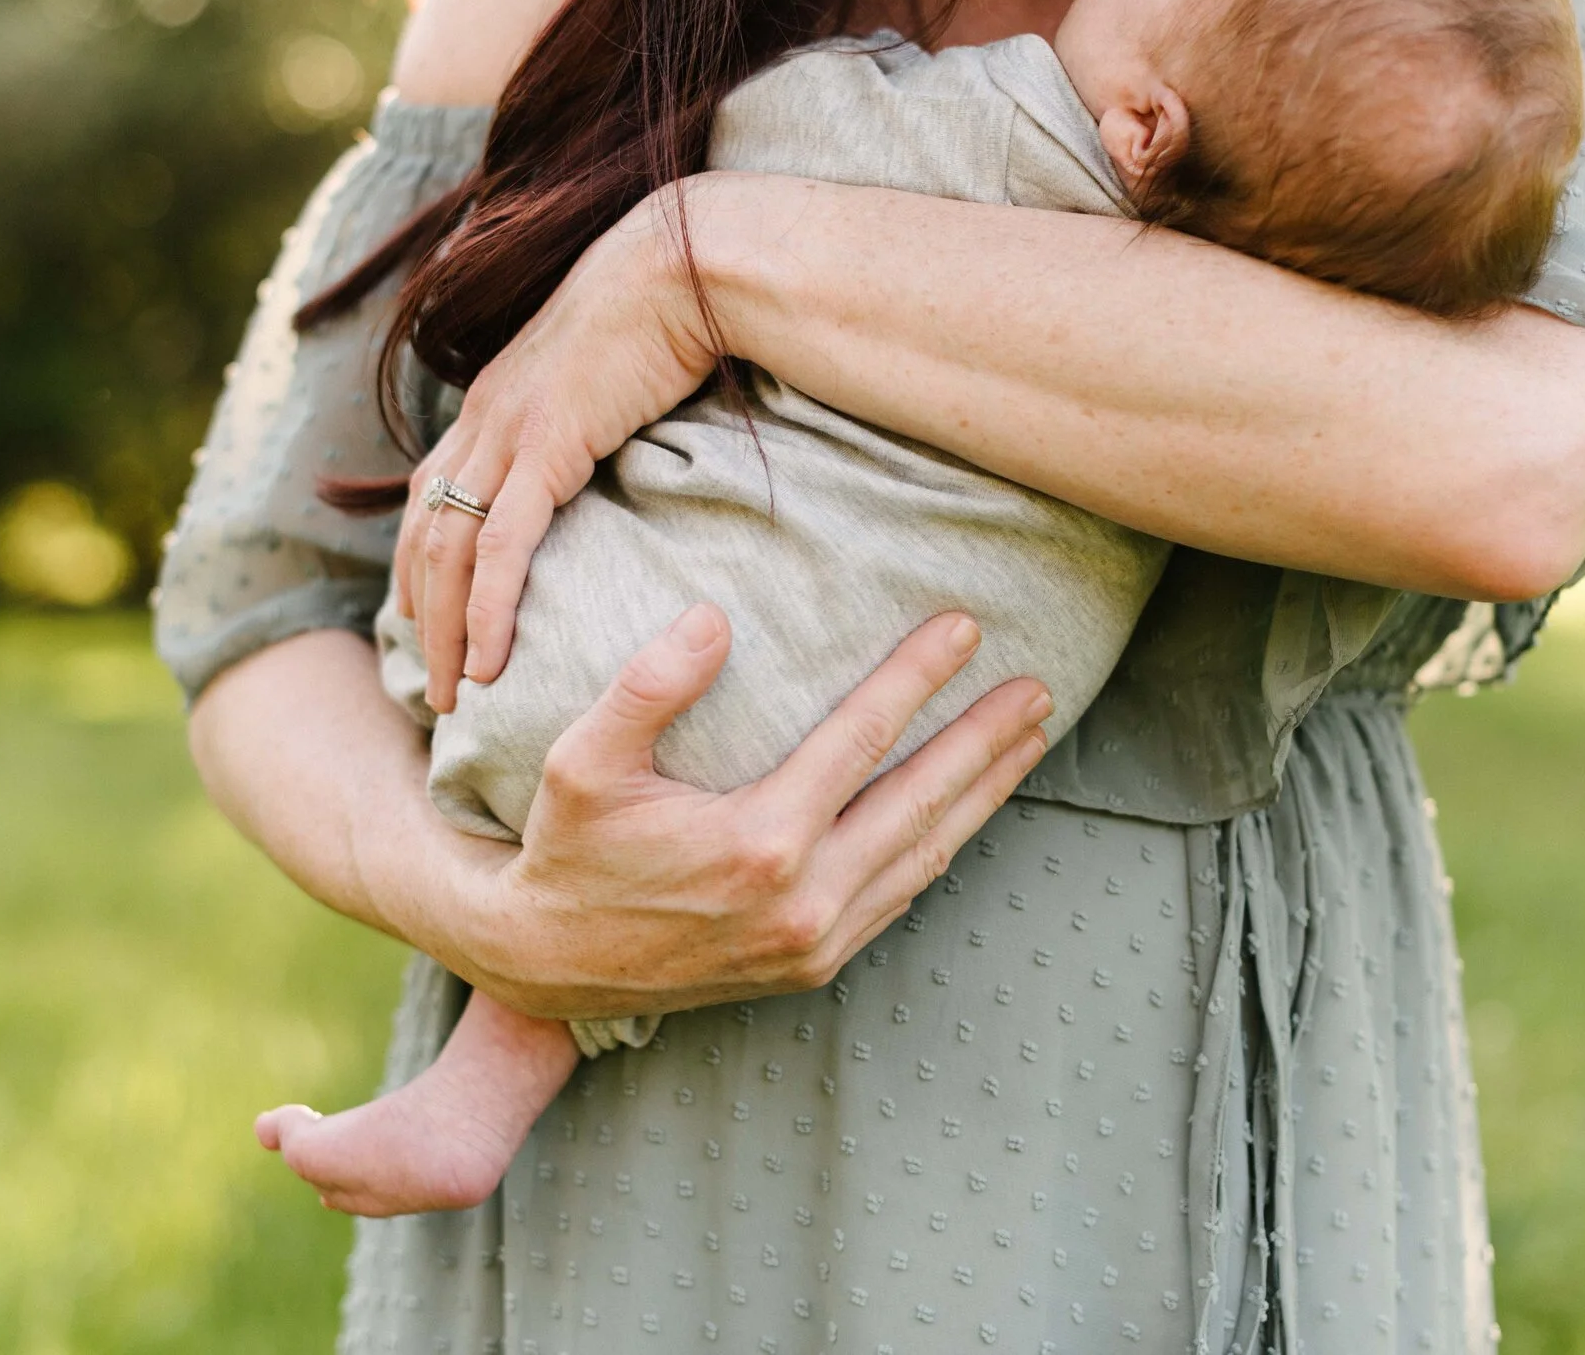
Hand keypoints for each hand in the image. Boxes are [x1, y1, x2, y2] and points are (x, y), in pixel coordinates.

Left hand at [395, 182, 723, 712]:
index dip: (419, 568)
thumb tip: (610, 462)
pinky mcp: (546, 443)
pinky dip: (487, 607)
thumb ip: (592, 425)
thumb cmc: (668, 319)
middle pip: (423, 535)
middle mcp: (483, 418)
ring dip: (444, 630)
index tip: (427, 626)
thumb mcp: (612, 382)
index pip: (430, 499)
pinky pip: (501, 543)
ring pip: (447, 549)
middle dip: (419, 616)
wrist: (686, 267)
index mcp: (493, 405)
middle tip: (432, 686)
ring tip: (457, 695)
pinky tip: (490, 660)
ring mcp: (508, 429)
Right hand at [395, 604, 1053, 1020]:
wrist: (546, 965)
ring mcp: (815, 941)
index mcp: (758, 842)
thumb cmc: (566, 849)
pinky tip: (968, 808)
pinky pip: (902, 895)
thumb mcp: (582, 761)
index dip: (918, 677)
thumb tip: (715, 618)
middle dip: (987, 740)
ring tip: (1028, 740)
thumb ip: (646, 687)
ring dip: (983, 794)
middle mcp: (803, 900)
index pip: (863, 739)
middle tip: (1039, 688)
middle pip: (923, 800)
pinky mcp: (814, 966)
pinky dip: (943, 844)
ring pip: (927, 853)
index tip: (965, 627)